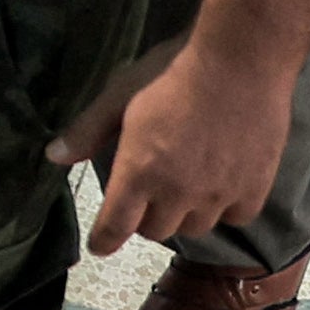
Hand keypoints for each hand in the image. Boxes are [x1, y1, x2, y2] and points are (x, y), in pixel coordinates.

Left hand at [60, 22, 303, 251]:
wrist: (240, 62)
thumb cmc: (171, 72)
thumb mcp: (118, 96)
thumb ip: (87, 132)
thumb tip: (54, 157)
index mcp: (139, 172)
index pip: (116, 225)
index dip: (105, 240)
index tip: (100, 247)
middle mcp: (178, 191)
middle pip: (155, 231)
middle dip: (143, 219)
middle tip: (145, 198)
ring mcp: (219, 193)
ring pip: (195, 227)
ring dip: (182, 215)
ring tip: (181, 191)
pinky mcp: (255, 187)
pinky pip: (235, 217)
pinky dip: (224, 209)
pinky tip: (220, 188)